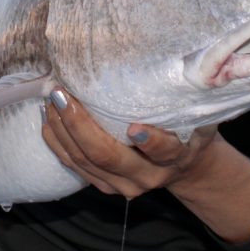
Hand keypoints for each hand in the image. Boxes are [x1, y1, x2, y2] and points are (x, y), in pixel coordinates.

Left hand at [42, 88, 218, 198]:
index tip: (135, 126)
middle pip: (106, 155)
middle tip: (61, 94)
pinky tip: (49, 119)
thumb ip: (192, 96)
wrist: (185, 165)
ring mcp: (122, 185)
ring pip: (84, 161)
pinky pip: (74, 166)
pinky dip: (57, 142)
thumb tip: (199, 65)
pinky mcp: (105, 185)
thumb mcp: (199, 113)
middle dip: (79, 125)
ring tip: (51, 100)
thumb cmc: (189, 128)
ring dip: (62, 130)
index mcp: (175, 157)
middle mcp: (147, 176)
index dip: (151, 141)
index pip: (164, 151)